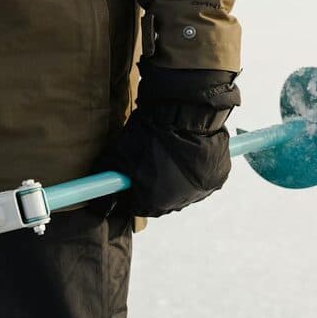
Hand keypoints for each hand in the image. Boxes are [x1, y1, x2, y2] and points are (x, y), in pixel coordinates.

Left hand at [97, 64, 239, 217]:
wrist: (185, 111)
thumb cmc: (148, 134)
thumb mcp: (118, 155)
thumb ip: (108, 180)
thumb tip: (98, 202)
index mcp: (154, 202)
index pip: (136, 206)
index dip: (131, 191)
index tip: (129, 177)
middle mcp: (180, 202)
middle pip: (162, 200)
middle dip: (153, 185)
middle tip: (150, 161)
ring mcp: (202, 190)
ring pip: (184, 189)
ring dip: (176, 177)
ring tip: (169, 152)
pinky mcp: (218, 176)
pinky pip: (202, 178)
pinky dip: (195, 169)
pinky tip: (188, 152)